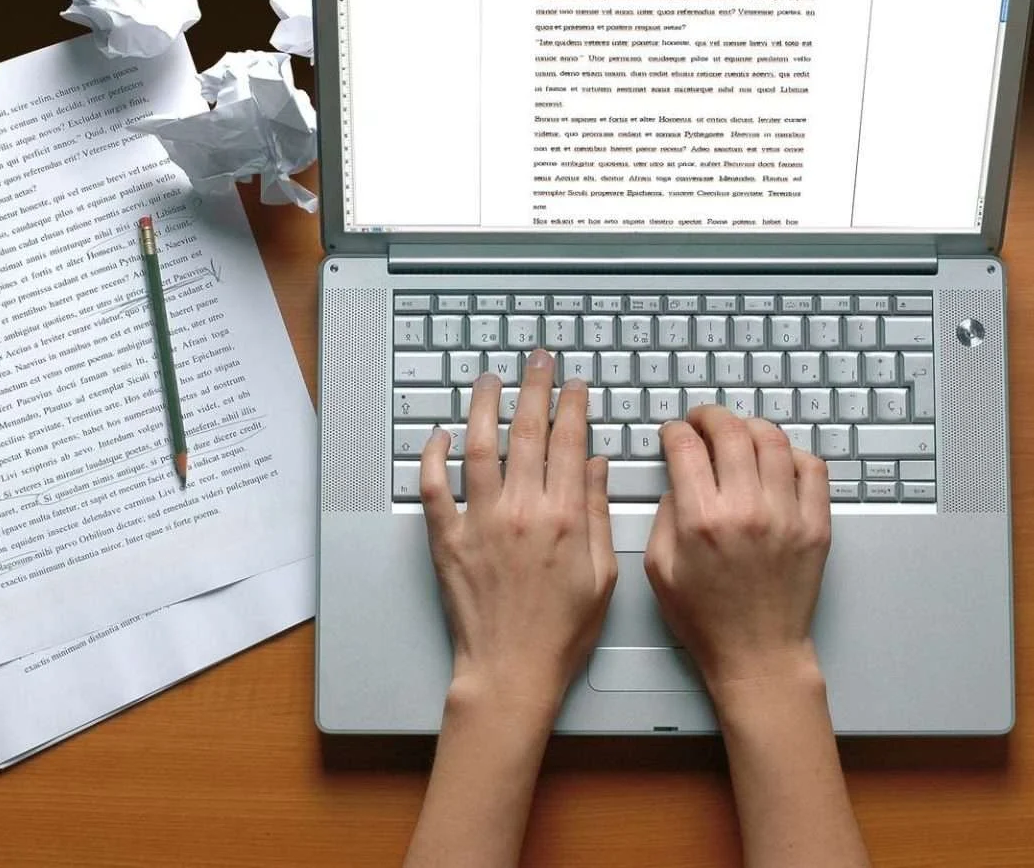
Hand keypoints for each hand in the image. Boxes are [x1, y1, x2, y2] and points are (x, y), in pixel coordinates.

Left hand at [420, 349, 617, 720]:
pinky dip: (433, 456)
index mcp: (564, 517)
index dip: (573, 405)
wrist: (512, 671)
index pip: (569, 442)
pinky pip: (433, 487)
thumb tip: (594, 465)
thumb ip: (596, 513)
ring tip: (489, 381)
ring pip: (477, 446)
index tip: (574, 385)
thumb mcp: (601, 573)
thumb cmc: (561, 632)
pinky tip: (439, 434)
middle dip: (534, 388)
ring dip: (483, 406)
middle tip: (537, 361)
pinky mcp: (448, 539)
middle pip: (526, 432)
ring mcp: (480, 522)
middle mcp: (521, 511)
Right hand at [645, 406, 831, 694]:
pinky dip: (793, 453)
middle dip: (710, 416)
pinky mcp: (815, 526)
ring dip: (750, 427)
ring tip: (739, 434)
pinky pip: (812, 467)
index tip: (673, 432)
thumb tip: (678, 478)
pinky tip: (776, 460)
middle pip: (730, 431)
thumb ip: (664, 515)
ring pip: (773, 440)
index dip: (675, 430)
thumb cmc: (707, 619)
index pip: (686, 447)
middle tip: (702, 421)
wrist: (757, 654)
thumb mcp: (658, 569)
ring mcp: (786, 516)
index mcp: (701, 522)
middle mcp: (746, 511)